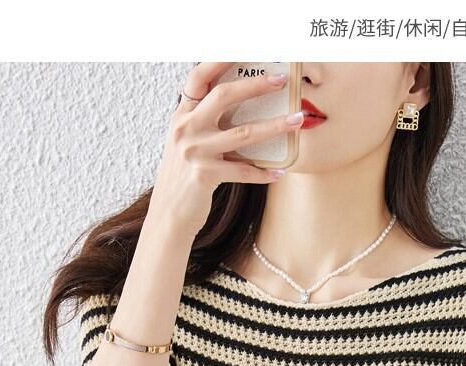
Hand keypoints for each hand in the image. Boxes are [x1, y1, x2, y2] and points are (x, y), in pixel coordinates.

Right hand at [148, 61, 304, 237]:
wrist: (168, 215)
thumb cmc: (183, 178)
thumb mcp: (186, 143)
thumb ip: (203, 122)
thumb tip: (240, 105)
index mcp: (182, 116)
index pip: (199, 77)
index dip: (221, 59)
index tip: (246, 50)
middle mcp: (186, 129)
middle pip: (224, 95)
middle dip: (257, 84)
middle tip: (282, 80)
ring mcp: (194, 152)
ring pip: (243, 133)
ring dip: (275, 126)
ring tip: (297, 120)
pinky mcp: (204, 176)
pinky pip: (242, 170)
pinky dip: (263, 172)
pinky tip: (279, 171)